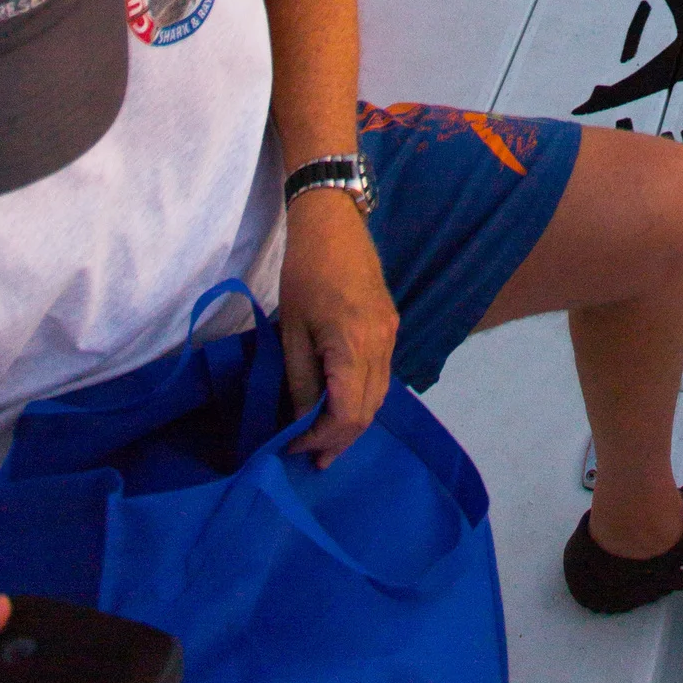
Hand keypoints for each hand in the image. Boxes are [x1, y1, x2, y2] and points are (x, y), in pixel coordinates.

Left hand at [280, 189, 398, 462]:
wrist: (333, 225)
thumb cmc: (304, 274)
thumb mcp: (292, 331)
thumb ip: (301, 381)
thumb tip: (302, 421)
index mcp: (354, 346)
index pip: (348, 414)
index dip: (322, 438)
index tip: (293, 447)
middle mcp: (381, 345)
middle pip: (369, 411)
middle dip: (339, 439)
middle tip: (310, 457)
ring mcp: (390, 335)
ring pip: (379, 396)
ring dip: (352, 422)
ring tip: (323, 439)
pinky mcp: (390, 326)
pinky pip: (381, 376)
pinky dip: (362, 398)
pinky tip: (340, 404)